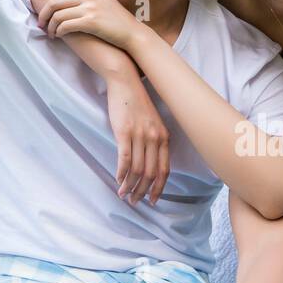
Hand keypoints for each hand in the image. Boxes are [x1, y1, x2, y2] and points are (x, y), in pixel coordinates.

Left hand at [29, 0, 145, 49]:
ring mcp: (90, 8)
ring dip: (50, 26)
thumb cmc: (117, 16)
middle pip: (55, 1)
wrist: (132, 33)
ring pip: (58, 15)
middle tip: (40, 22)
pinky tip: (59, 36)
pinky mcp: (91, 22)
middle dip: (43, 13)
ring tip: (50, 32)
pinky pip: (66, 26)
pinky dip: (59, 31)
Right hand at [106, 76, 169, 205]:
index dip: (159, 187)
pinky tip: (117, 180)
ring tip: (123, 195)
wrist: (125, 81)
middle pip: (151, 173)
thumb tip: (149, 161)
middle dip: (143, 191)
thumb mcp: (152, 121)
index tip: (153, 200)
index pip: (164, 169)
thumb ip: (154, 139)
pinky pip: (124, 159)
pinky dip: (121, 173)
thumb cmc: (137, 101)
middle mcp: (154, 138)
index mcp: (164, 136)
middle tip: (134, 201)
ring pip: (137, 169)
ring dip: (130, 186)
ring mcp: (140, 135)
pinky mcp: (124, 132)